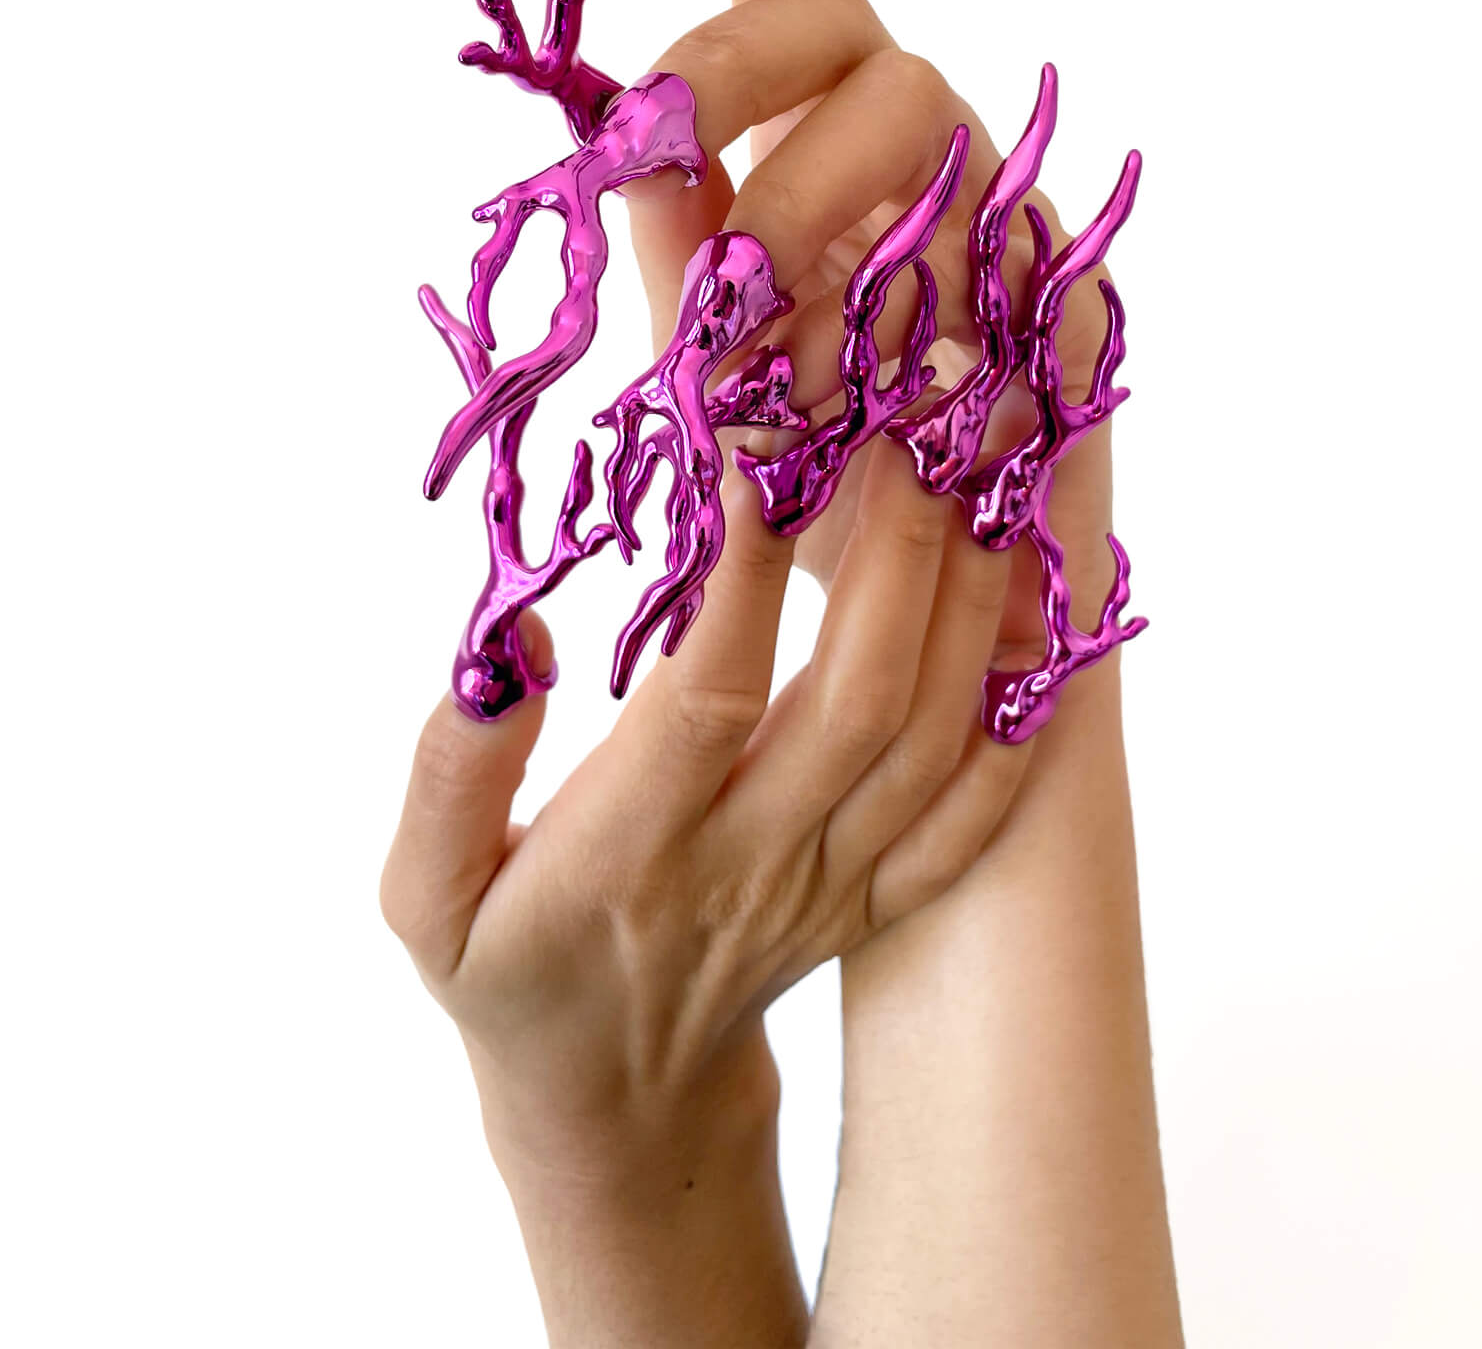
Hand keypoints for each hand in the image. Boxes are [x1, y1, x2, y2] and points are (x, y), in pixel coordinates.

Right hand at [381, 434, 1020, 1343]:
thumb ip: (450, 772)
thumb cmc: (509, 966)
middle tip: (922, 405)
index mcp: (628, 850)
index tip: (765, 444)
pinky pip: (979, 811)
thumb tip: (517, 643)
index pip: (705, 696)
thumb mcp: (422, 892)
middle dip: (900, 543)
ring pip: (935, 739)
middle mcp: (752, 862)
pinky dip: (1026, 709)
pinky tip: (1042, 602)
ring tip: (996, 459)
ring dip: (976, 595)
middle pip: (857, 700)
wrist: (615, 1095)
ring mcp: (835, 882)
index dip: (742, 573)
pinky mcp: (884, 894)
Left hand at [612, 0, 1123, 688]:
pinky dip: (912, 316)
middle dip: (733, 64)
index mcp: (816, 135)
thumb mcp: (720, 367)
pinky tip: (877, 401)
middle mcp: (912, 143)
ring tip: (770, 363)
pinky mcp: (1073, 287)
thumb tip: (627, 146)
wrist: (942, 631)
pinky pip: (997, 245)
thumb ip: (685, 250)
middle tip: (664, 149)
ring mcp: (998, 202)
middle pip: (833, 13)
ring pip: (913, 113)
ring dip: (810, 217)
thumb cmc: (816, 491)